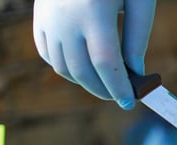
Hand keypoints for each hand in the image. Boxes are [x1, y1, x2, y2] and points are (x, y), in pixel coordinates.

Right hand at [33, 0, 156, 109]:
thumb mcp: (137, 0)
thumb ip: (138, 35)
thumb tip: (136, 72)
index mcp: (94, 12)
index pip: (106, 63)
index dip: (118, 87)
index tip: (131, 101)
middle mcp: (65, 19)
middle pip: (83, 72)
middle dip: (104, 91)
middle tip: (121, 96)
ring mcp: (48, 19)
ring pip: (63, 68)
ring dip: (86, 83)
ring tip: (106, 83)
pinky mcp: (38, 18)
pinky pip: (48, 55)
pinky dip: (66, 69)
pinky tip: (84, 70)